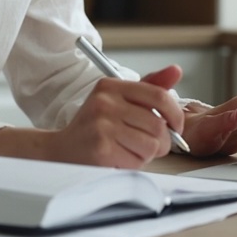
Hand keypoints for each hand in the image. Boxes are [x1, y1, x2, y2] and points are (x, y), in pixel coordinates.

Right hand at [41, 65, 187, 168]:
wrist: (60, 150)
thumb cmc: (94, 127)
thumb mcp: (118, 101)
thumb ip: (149, 88)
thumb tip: (175, 71)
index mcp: (111, 86)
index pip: (159, 96)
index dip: (175, 114)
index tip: (176, 126)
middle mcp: (105, 102)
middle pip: (159, 125)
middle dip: (162, 141)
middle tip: (149, 144)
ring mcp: (102, 126)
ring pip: (152, 145)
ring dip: (147, 154)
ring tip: (130, 150)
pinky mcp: (102, 149)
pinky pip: (138, 161)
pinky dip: (134, 164)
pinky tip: (119, 158)